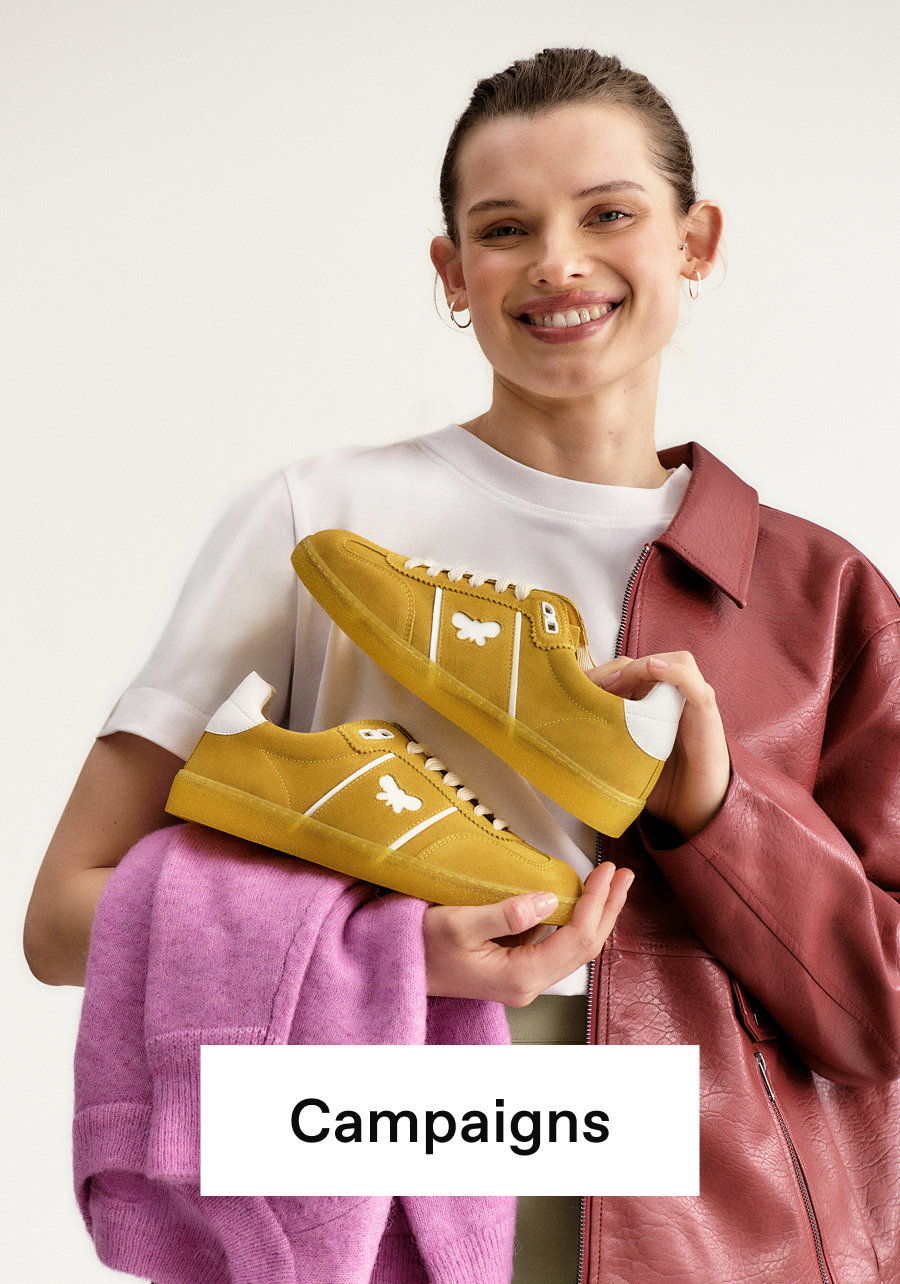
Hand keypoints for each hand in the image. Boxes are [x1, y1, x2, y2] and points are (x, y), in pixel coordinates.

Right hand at [423, 861, 633, 1001]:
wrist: (397, 966)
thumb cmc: (420, 945)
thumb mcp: (459, 923)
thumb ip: (507, 913)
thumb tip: (551, 899)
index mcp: (519, 976)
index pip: (576, 938)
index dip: (597, 903)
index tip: (607, 871)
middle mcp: (528, 984)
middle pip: (585, 947)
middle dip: (608, 908)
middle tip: (623, 875)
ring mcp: (523, 979)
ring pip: (575, 947)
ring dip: (596, 915)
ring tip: (610, 884)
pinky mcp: (516, 969)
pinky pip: (557, 945)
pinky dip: (575, 920)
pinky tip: (579, 900)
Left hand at [589, 651, 730, 840]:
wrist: (694, 815)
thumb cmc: (661, 787)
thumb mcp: (625, 757)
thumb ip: (606, 739)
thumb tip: (566, 735)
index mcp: (657, 704)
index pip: (632, 670)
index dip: (604, 672)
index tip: (578, 688)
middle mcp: (678, 699)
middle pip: (649, 663)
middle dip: (617, 669)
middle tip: (591, 687)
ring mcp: (695, 706)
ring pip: (677, 663)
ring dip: (642, 667)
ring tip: (616, 685)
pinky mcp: (708, 719)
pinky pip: (696, 687)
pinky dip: (674, 673)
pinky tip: (654, 668)